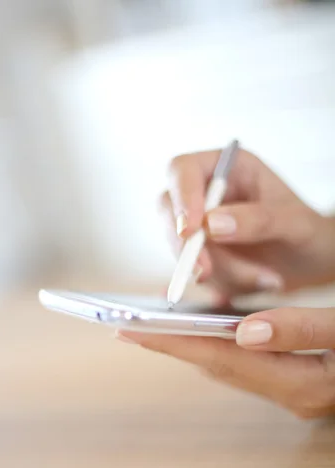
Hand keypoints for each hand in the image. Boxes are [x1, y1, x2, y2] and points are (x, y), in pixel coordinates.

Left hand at [117, 306, 334, 418]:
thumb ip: (303, 331)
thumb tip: (245, 330)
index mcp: (304, 387)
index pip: (225, 360)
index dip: (176, 341)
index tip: (133, 328)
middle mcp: (291, 394)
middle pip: (217, 365)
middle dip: (170, 345)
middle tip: (125, 326)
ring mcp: (291, 390)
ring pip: (227, 365)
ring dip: (188, 344)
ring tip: (150, 326)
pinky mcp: (293, 379)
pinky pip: (243, 362)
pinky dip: (215, 343)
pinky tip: (198, 328)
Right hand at [161, 149, 334, 300]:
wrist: (311, 262)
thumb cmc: (309, 232)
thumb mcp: (293, 222)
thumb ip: (257, 220)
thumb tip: (211, 225)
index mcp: (227, 168)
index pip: (184, 170)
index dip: (181, 198)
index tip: (190, 231)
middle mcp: (207, 193)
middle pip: (171, 213)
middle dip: (190, 248)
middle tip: (207, 272)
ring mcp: (200, 225)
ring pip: (182, 250)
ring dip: (219, 272)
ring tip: (264, 278)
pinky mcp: (200, 255)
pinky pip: (195, 272)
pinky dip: (222, 284)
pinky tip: (255, 281)